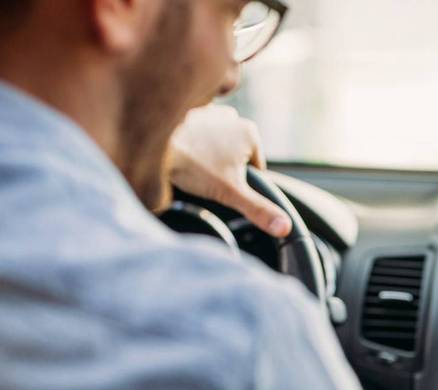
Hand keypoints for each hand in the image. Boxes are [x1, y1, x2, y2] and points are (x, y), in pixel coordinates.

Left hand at [168, 105, 291, 237]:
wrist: (153, 144)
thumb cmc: (192, 166)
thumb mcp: (231, 194)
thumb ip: (259, 210)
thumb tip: (285, 227)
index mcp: (250, 133)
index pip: (255, 170)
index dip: (238, 184)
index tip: (220, 184)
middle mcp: (234, 118)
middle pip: (235, 158)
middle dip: (222, 170)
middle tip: (203, 176)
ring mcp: (211, 113)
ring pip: (217, 148)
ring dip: (207, 158)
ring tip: (192, 166)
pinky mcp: (190, 114)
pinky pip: (198, 138)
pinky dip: (192, 147)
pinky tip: (182, 154)